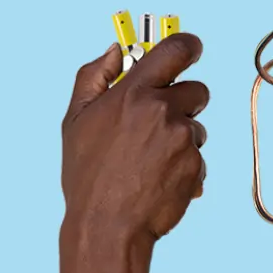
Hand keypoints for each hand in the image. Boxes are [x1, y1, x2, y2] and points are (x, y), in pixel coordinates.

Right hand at [61, 33, 208, 242]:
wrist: (107, 227)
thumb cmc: (87, 175)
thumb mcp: (75, 120)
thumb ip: (94, 76)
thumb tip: (115, 50)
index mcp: (133, 92)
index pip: (176, 49)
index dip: (188, 46)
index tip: (191, 50)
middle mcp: (162, 111)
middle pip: (198, 89)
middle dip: (184, 102)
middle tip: (159, 122)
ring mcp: (183, 139)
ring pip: (197, 126)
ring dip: (182, 137)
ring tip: (149, 161)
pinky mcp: (196, 166)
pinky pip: (198, 157)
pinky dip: (184, 166)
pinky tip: (158, 180)